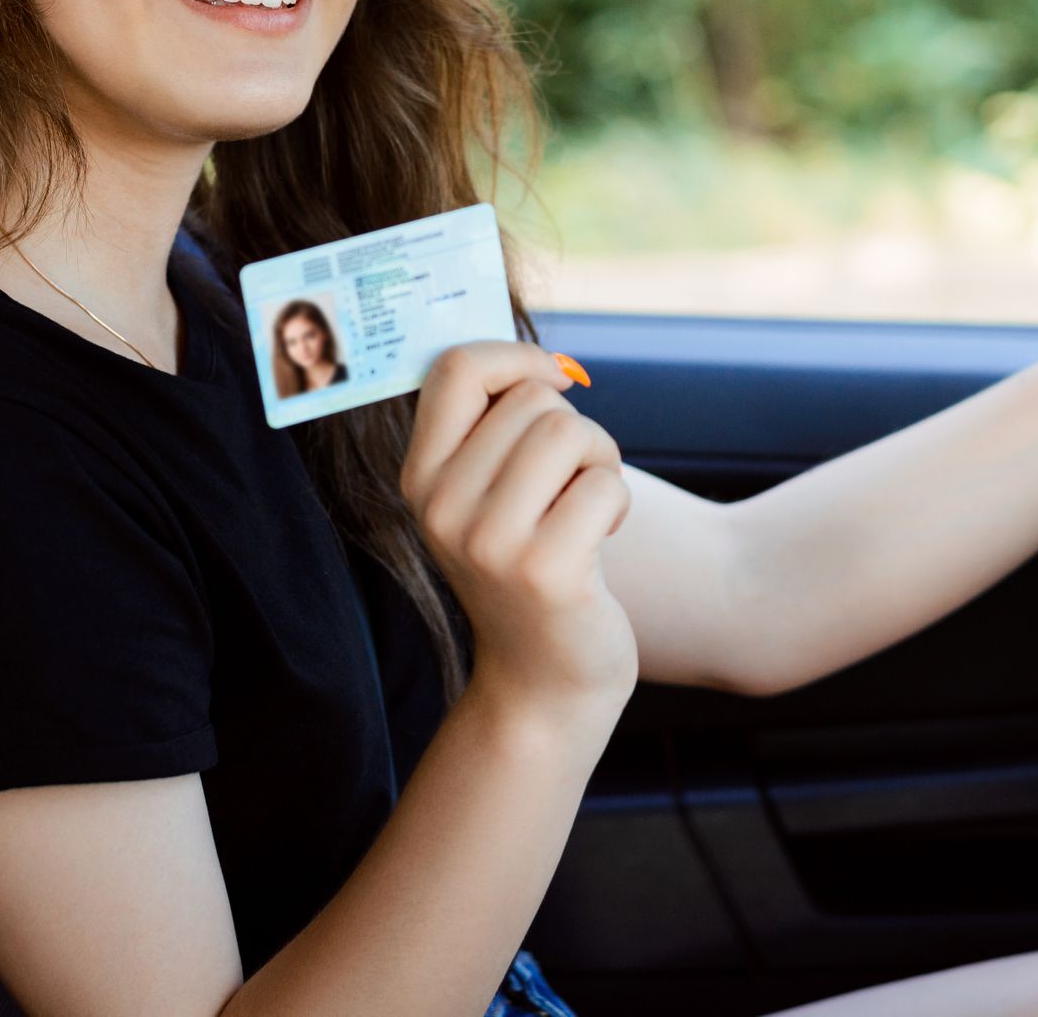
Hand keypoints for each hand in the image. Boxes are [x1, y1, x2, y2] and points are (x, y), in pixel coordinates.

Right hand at [400, 342, 637, 721]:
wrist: (543, 680)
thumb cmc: (529, 565)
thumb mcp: (485, 497)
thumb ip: (492, 429)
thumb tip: (546, 360)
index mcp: (419, 478)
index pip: (455, 368)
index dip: (516, 357)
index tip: (552, 380)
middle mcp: (441, 508)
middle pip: (533, 399)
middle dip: (574, 429)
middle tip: (571, 483)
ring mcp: (488, 542)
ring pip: (570, 432)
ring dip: (599, 462)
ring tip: (586, 507)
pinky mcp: (544, 570)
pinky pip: (604, 484)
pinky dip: (617, 503)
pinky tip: (600, 542)